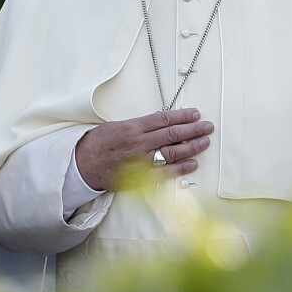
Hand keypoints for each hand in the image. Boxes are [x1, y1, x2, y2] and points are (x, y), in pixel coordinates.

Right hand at [74, 108, 213, 190]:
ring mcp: (141, 161)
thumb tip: (164, 123)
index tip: (196, 114)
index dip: (183, 116)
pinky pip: (166, 172)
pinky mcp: (140, 177)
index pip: (164, 119)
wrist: (82, 164)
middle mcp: (139, 142)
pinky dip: (181, 168)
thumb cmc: (99, 143)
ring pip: (173, 152)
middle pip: (173, 134)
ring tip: (205, 142)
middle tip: (208, 127)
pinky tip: (193, 163)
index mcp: (133, 127)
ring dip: (192, 147)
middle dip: (194, 129)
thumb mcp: (118, 125)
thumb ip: (141, 126)